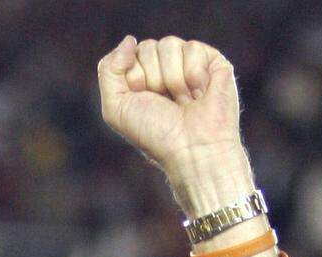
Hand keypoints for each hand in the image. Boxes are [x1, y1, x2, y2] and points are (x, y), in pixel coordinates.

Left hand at [97, 35, 249, 203]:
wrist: (191, 151)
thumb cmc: (156, 135)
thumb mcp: (116, 108)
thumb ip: (108, 70)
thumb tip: (129, 40)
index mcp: (144, 76)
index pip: (130, 54)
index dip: (135, 79)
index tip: (145, 102)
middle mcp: (166, 68)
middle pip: (148, 47)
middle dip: (153, 79)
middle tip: (166, 104)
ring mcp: (190, 63)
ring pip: (169, 44)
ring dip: (173, 80)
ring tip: (184, 102)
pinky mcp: (213, 62)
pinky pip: (192, 48)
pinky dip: (193, 76)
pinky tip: (200, 95)